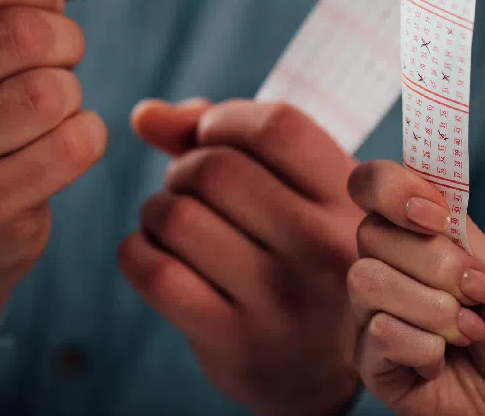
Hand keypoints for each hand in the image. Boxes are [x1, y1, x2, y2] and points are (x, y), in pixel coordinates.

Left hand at [120, 100, 361, 415]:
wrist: (321, 370)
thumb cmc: (303, 259)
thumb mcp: (301, 194)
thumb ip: (229, 139)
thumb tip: (145, 115)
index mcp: (348, 201)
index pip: (275, 126)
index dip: (224, 120)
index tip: (212, 138)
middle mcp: (324, 249)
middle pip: (216, 168)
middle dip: (183, 168)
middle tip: (189, 188)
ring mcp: (281, 300)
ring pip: (177, 216)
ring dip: (156, 209)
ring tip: (173, 221)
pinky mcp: (236, 343)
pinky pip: (155, 272)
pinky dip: (136, 251)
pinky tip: (155, 253)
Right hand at [347, 160, 484, 415]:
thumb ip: (468, 240)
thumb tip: (435, 206)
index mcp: (415, 234)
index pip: (372, 185)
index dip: (393, 189)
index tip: (436, 215)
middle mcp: (386, 266)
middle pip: (373, 234)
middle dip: (437, 264)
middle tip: (476, 293)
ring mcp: (372, 311)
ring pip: (370, 281)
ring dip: (433, 309)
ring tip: (468, 331)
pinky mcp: (369, 358)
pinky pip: (379, 333)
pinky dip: (425, 348)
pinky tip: (442, 360)